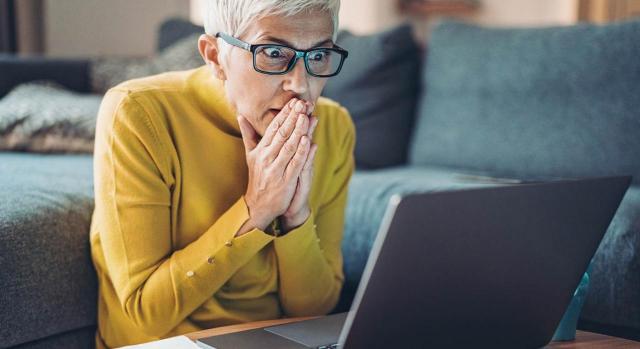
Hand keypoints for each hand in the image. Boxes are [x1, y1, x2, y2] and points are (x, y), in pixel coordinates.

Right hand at [236, 98, 312, 235]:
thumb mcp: (250, 155)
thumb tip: (241, 115)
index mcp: (260, 149)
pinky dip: (301, 151)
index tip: (294, 101)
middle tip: (302, 103)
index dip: (284, 114)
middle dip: (293, 117)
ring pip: (289, 146)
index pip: (274, 127)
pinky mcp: (285, 180)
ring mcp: (275, 169)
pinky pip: (294, 163)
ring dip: (298, 130)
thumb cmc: (257, 177)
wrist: (258, 205)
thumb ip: (248, 135)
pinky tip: (308, 140)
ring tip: (306, 116)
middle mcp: (266, 157)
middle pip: (282, 133)